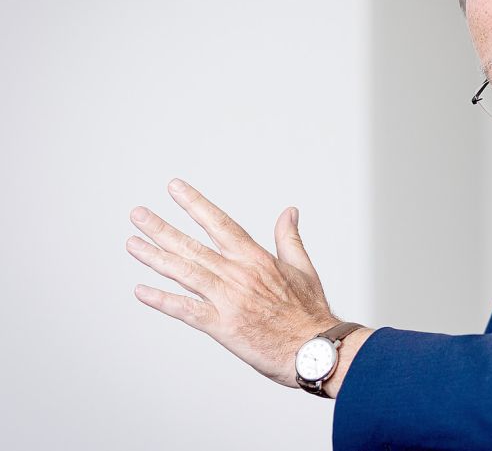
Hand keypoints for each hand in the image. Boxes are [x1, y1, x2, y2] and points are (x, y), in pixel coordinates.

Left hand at [126, 178, 336, 387]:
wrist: (314, 347)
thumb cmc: (310, 312)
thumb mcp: (302, 268)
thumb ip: (289, 238)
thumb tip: (289, 211)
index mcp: (256, 259)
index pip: (220, 224)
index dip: (195, 204)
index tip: (175, 188)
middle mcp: (238, 274)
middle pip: (193, 246)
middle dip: (162, 228)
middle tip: (138, 214)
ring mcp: (229, 299)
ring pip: (185, 272)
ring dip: (156, 257)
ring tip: (133, 243)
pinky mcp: (223, 326)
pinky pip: (187, 310)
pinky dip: (163, 301)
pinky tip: (142, 291)